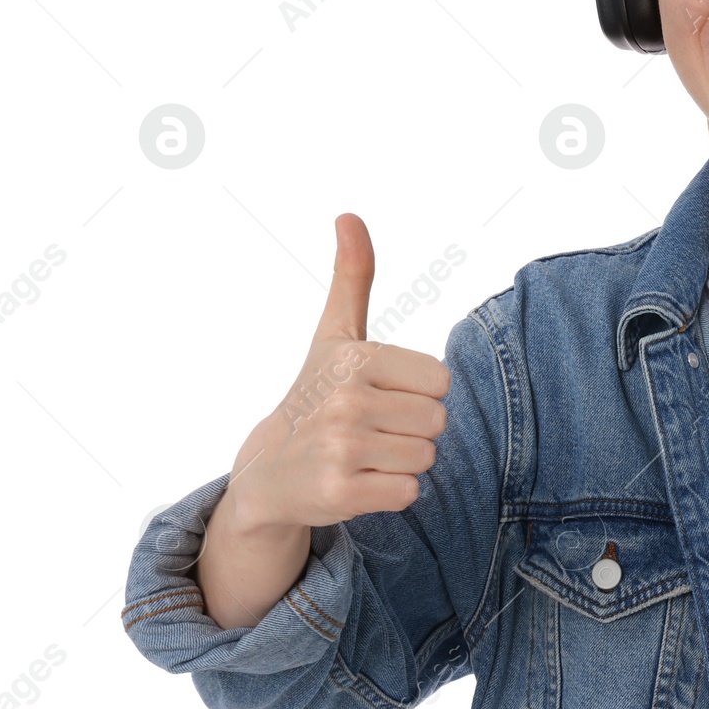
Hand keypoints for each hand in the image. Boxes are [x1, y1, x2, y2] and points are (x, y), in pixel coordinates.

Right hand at [225, 213, 452, 531]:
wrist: (266, 471)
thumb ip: (352, 278)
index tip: (379, 394)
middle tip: (370, 428)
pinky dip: (390, 493)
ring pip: (426, 458)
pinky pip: (410, 492)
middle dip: (412, 429)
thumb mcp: (334, 335)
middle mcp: (346, 400)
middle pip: (438, 421)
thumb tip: (348, 215)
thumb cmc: (315, 395)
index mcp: (355, 358)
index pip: (442, 381)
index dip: (418, 392)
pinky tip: (357, 481)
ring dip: (401, 462)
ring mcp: (341, 448)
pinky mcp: (340, 493)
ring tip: (362, 454)